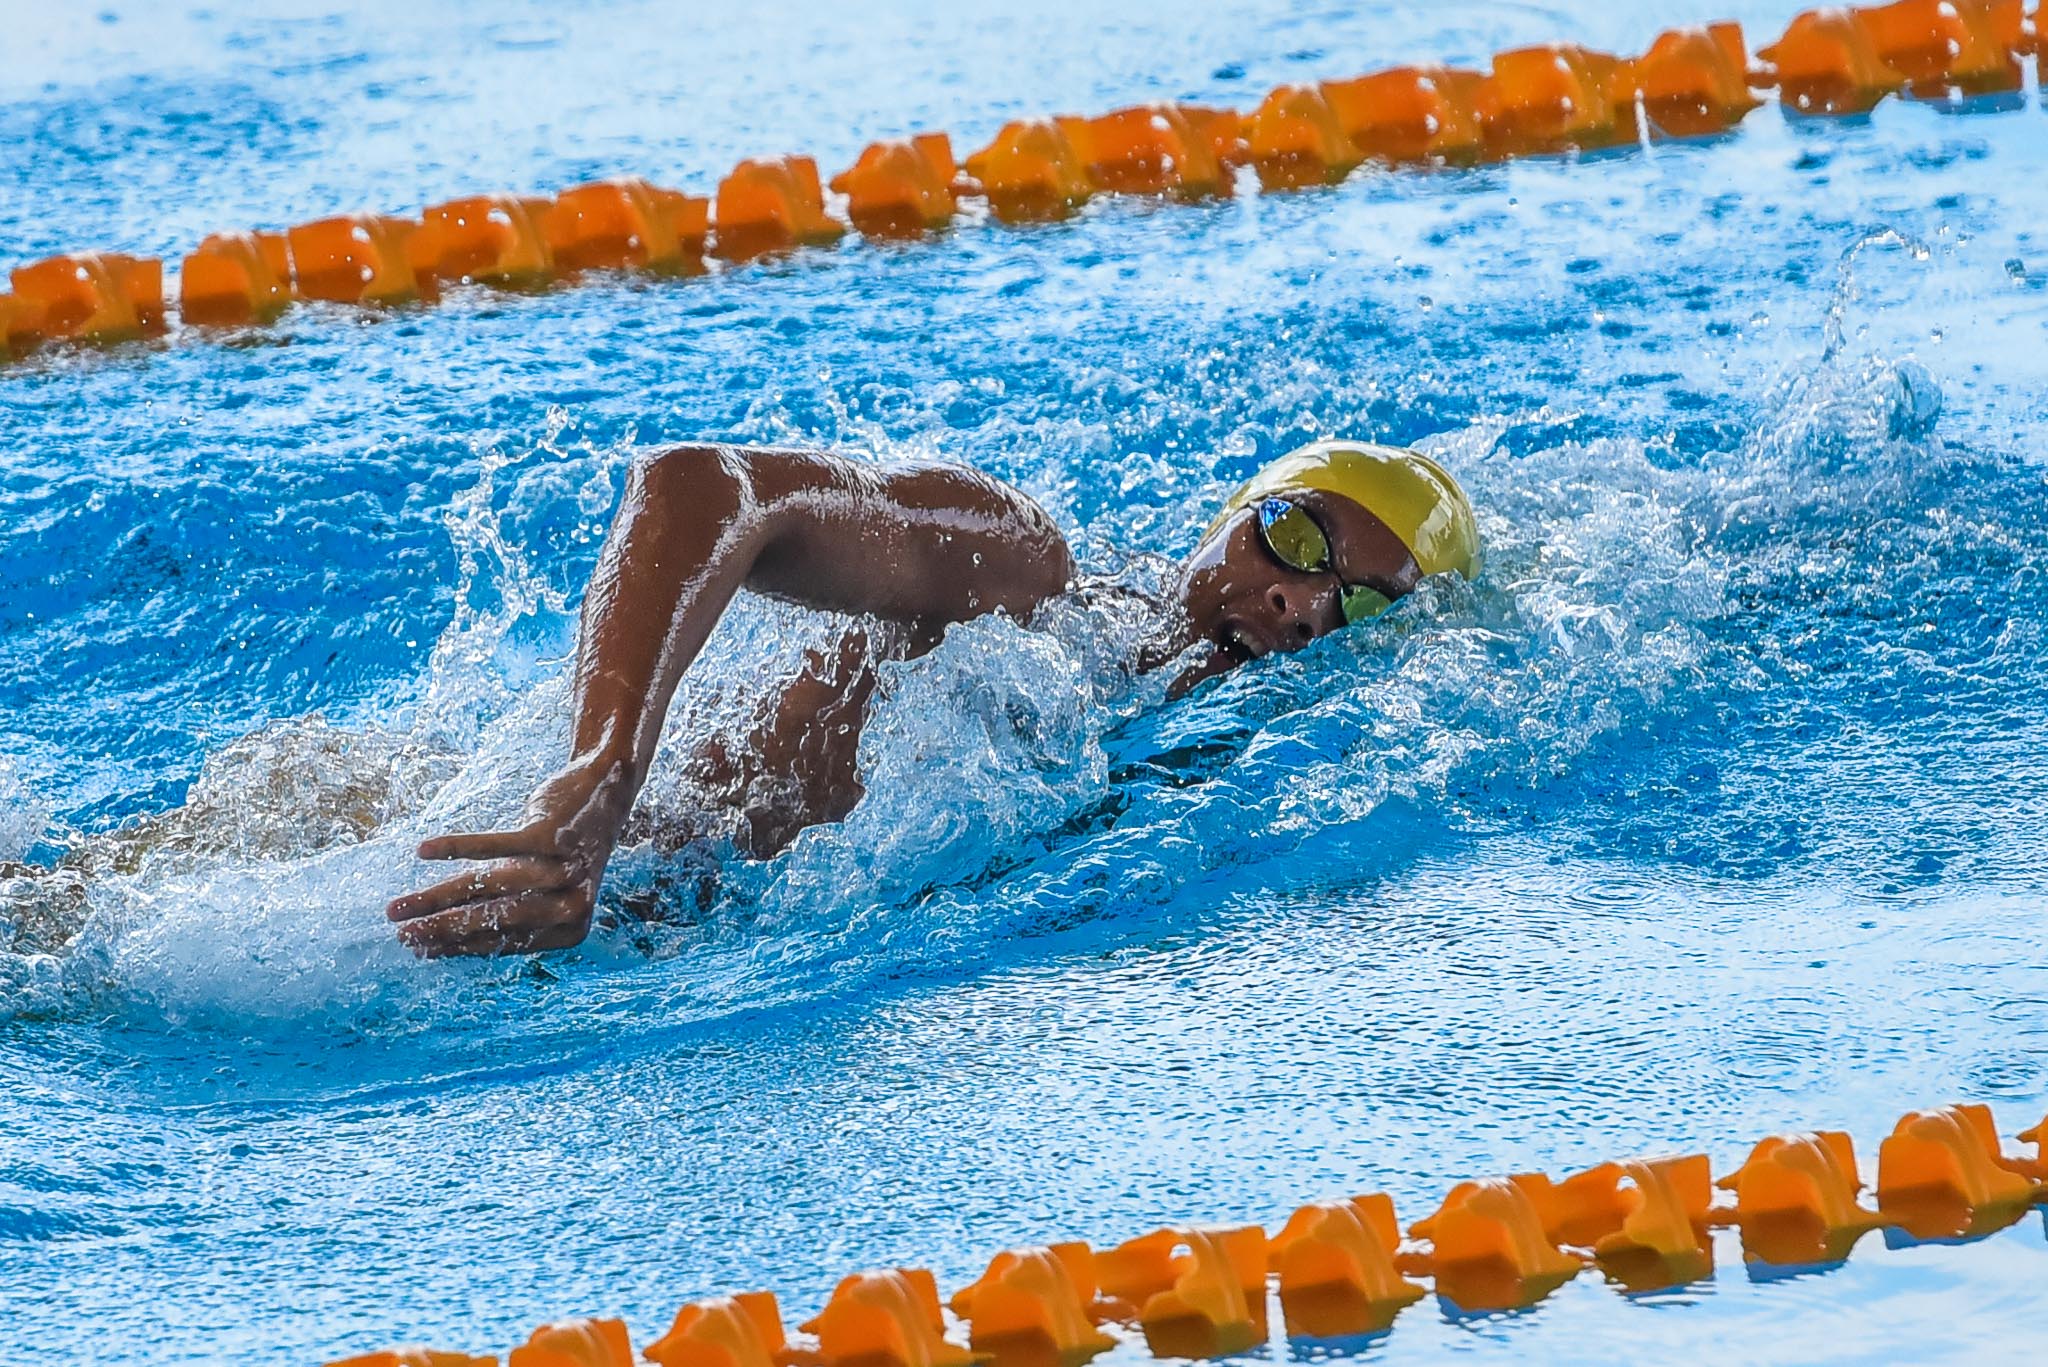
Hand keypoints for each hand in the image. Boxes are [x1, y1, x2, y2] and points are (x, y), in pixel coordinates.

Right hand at [386, 757, 633, 957]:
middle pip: (494, 921)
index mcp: (570, 928)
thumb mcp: (536, 888)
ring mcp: (563, 870)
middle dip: (441, 930)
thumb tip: (440, 943)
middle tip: (400, 934)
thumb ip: (502, 913)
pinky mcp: (550, 836)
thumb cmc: (560, 849)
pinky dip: (455, 847)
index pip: (503, 943)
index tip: (420, 950)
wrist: (603, 791)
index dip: (458, 947)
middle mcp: (572, 905)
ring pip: (488, 888)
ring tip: (397, 907)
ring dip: (436, 897)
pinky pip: (493, 846)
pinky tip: (423, 851)